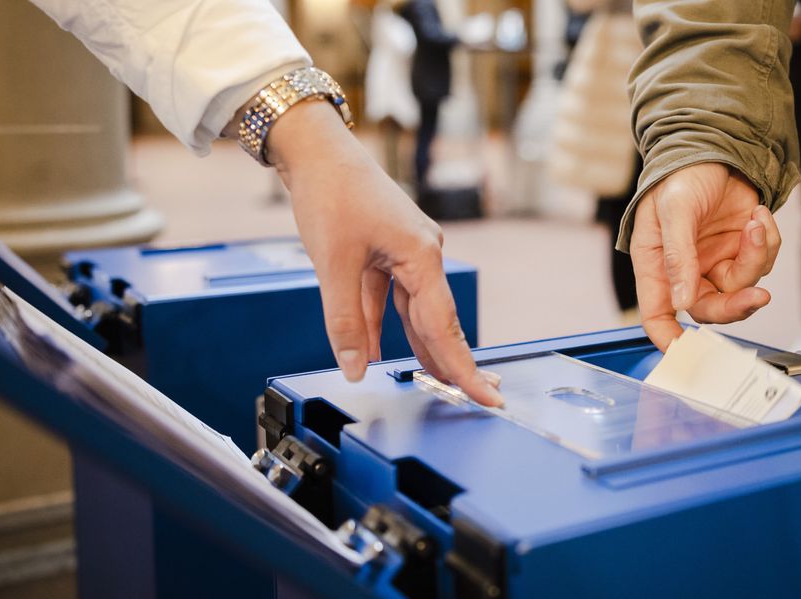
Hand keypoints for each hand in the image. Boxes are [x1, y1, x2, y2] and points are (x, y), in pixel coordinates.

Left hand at [265, 102, 502, 406]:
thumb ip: (345, 320)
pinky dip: (381, 324)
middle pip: (439, 321)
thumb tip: (355, 367)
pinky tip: (378, 351)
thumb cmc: (331, 193)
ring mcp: (405, 252)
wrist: (314, 150)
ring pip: (414, 312)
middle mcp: (422, 254)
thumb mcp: (334, 263)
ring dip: (418, 347)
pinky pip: (388, 298)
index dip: (463, 367)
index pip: (445, 326)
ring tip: (436, 383)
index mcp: (422, 255)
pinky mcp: (385, 250)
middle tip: (474, 399)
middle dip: (451, 361)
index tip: (486, 398)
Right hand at [630, 163, 780, 351]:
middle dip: (736, 306)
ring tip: (755, 223)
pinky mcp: (741, 250)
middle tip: (757, 297)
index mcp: (656, 265)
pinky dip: (767, 241)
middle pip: (709, 310)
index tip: (684, 353)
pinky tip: (758, 215)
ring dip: (755, 258)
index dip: (667, 338)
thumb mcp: (674, 211)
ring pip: (741, 288)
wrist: (715, 147)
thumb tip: (681, 303)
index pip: (657, 314)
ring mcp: (715, 262)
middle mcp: (686, 271)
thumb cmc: (680, 176)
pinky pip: (761, 263)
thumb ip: (678, 257)